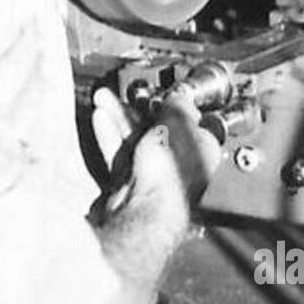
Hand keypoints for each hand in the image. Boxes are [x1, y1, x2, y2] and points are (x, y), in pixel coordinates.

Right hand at [91, 86, 221, 229]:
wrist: (145, 212)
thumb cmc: (171, 176)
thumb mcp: (178, 125)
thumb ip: (178, 107)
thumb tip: (180, 96)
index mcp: (202, 151)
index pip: (189, 121)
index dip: (173, 104)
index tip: (157, 91)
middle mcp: (181, 165)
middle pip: (158, 129)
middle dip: (138, 108)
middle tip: (123, 93)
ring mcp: (154, 176)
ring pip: (134, 140)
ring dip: (118, 117)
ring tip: (103, 99)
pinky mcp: (130, 185)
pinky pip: (118, 153)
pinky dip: (109, 135)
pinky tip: (101, 119)